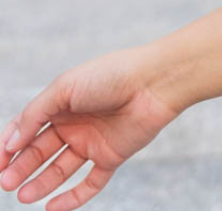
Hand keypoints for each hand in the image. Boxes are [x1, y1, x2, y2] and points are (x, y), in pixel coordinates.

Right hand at [0, 49, 179, 208]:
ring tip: (23, 196)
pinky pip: (89, 183)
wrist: (154, 82)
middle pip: (41, 151)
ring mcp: (92, 141)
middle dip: (22, 167)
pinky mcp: (111, 156)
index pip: (28, 127)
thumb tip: (9, 142)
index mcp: (61, 102)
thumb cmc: (110, 76)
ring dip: (41, 183)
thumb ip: (35, 115)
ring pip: (60, 169)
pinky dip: (71, 198)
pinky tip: (52, 207)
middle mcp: (75, 123)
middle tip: (6, 183)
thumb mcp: (64, 88)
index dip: (10, 145)